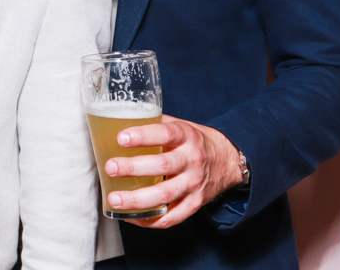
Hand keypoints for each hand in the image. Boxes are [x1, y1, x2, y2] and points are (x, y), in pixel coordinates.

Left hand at [104, 114, 242, 227]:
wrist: (229, 160)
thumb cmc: (196, 141)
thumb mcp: (180, 125)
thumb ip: (154, 123)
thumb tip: (119, 120)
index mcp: (187, 136)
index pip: (165, 134)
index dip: (142, 136)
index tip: (121, 138)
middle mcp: (192, 160)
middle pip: (162, 166)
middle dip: (132, 168)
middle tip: (110, 168)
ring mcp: (195, 184)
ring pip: (165, 195)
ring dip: (137, 200)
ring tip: (114, 199)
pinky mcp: (195, 203)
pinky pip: (173, 217)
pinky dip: (150, 220)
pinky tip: (131, 216)